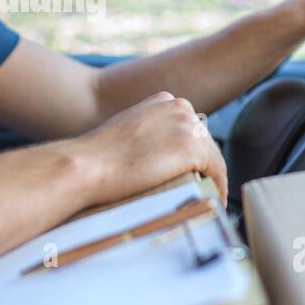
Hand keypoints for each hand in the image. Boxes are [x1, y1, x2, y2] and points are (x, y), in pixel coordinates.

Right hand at [73, 91, 227, 206]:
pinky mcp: (193, 148)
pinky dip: (218, 189)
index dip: (192, 154)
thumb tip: (159, 153)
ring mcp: (188, 126)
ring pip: (213, 158)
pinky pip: (217, 173)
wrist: (87, 165)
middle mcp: (180, 107)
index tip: (193, 172)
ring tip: (207, 199)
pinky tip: (213, 203)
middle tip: (203, 190)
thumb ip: (148, 133)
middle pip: (205, 142)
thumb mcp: (127, 130)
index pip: (190, 129)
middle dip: (204, 166)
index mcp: (164, 100)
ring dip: (212, 179)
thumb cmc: (97, 156)